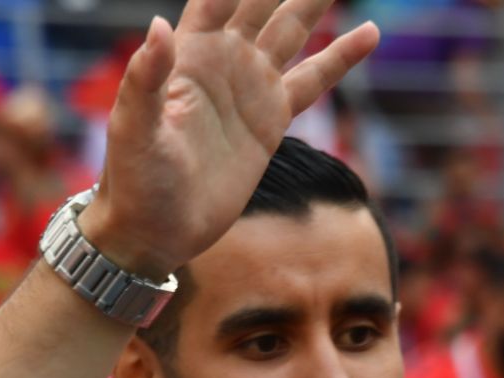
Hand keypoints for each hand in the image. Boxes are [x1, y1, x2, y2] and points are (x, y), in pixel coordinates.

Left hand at [84, 0, 380, 277]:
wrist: (156, 229)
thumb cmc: (134, 180)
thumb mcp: (134, 130)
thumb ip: (145, 79)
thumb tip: (158, 25)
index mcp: (189, 51)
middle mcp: (223, 58)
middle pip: (261, 0)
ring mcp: (249, 86)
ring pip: (292, 30)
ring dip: (314, 1)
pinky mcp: (271, 120)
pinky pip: (314, 81)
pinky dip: (342, 57)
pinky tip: (369, 33)